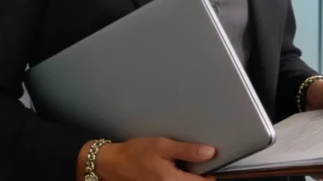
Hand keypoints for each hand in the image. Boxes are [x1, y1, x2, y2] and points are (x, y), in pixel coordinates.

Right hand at [84, 137, 215, 180]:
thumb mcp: (162, 146)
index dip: (208, 174)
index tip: (205, 164)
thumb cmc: (134, 153)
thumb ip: (187, 150)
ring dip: (185, 178)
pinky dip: (176, 179)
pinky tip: (169, 173)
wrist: (112, 165)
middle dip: (195, 177)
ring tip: (176, 167)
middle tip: (188, 164)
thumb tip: (210, 152)